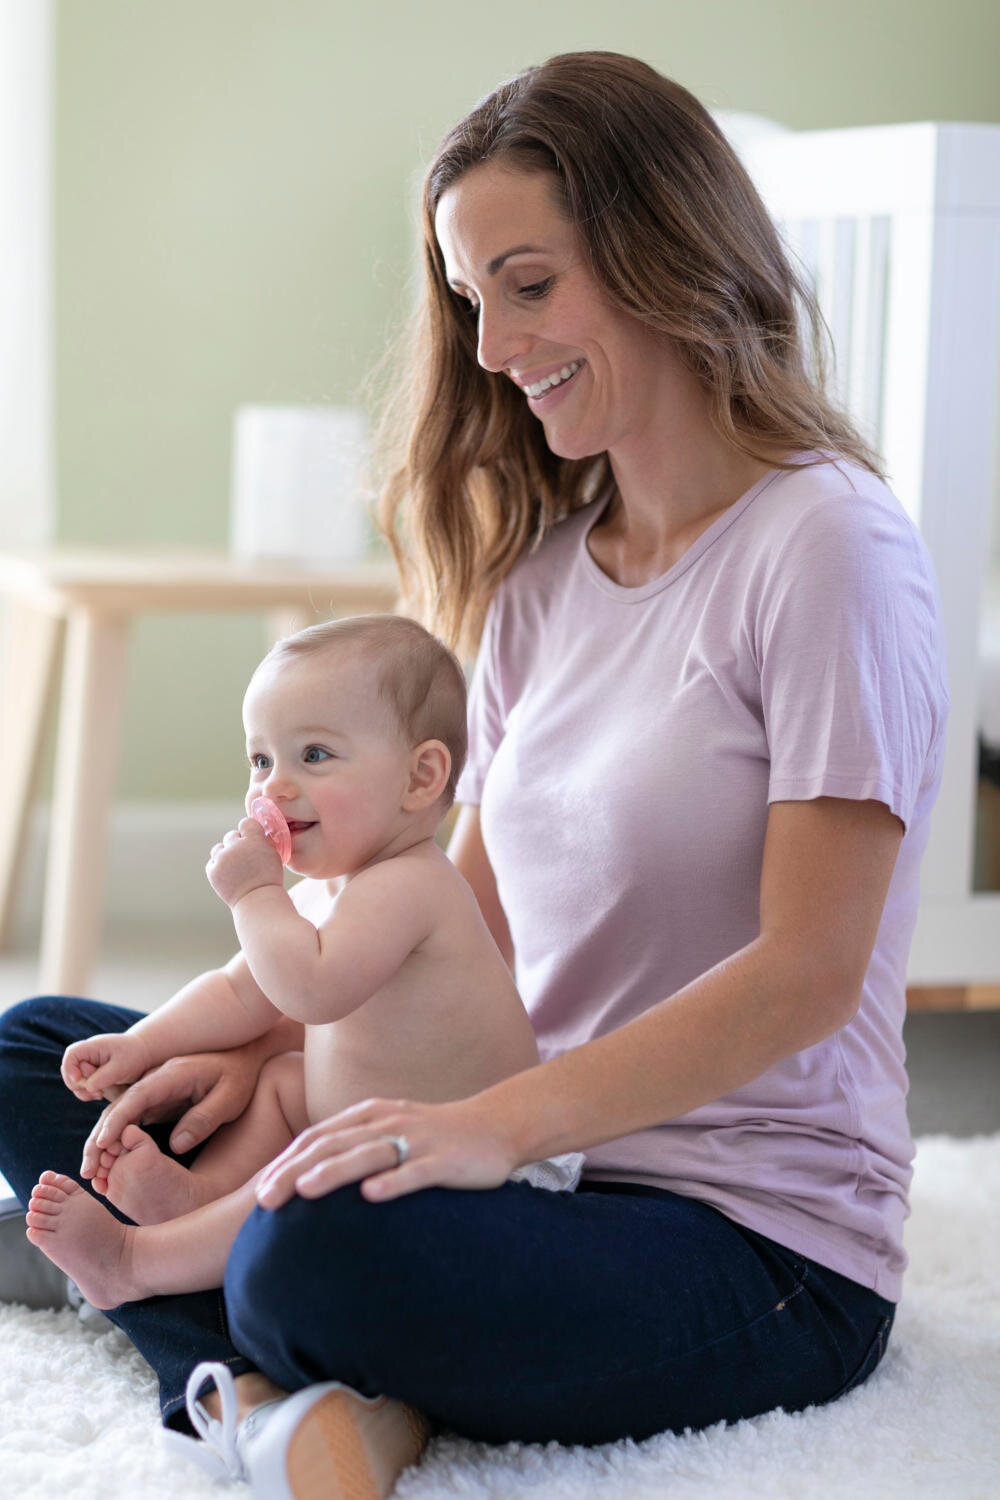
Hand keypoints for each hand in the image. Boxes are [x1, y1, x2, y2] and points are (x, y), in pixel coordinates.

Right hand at [61, 1032, 152, 1101]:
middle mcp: (86, 1053)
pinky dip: (88, 1091)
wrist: (144, 1054)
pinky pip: (81, 1084)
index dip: (71, 1070)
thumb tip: (87, 1086)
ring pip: (73, 1079)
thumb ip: (102, 1077)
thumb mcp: (121, 1068)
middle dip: (79, 1085)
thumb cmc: (134, 1057)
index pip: (71, 1055)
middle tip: (98, 1093)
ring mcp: (87, 1062)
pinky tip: (100, 1094)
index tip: (81, 1082)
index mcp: (92, 1046)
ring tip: (100, 1095)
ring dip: (83, 1090)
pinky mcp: (90, 1072)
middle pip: (68, 1070)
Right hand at [79, 1047, 262, 1186]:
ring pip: (120, 1115)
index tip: (101, 1143)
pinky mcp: (156, 1101)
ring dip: (103, 1141)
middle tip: (87, 1169)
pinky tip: (108, 1163)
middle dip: (100, 1137)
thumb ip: (203, 1119)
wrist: (244, 1060)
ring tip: (91, 1173)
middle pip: (120, 1107)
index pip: (137, 1096)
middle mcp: (157, 1080)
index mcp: (172, 1074)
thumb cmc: (239, 1078)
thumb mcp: (230, 1098)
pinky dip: (116, 1140)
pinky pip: (131, 1120)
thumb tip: (175, 1146)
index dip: (117, 1120)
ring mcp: (154, 1090)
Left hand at [206, 818, 283, 907]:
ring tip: (235, 867)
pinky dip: (218, 867)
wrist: (258, 901)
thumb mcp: (274, 855)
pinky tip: (228, 874)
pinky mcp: (213, 871)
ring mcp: (222, 859)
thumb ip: (263, 842)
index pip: (246, 823)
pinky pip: (212, 862)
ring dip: (225, 854)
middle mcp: (236, 846)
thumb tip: (254, 834)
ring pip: (219, 848)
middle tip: (245, 858)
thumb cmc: (269, 880)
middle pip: (231, 836)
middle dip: (237, 844)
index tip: (252, 839)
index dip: (249, 831)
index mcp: (255, 839)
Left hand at [255, 1095, 517, 1208]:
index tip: (258, 1193)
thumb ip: (353, 1147)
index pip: (317, 1138)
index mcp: (370, 1116)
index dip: (286, 1163)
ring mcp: (418, 1139)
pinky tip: (372, 1196)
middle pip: (334, 1145)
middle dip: (296, 1171)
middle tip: (264, 1200)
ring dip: (335, 1172)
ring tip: (305, 1191)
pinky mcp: (446, 1159)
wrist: (495, 1126)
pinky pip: (417, 1170)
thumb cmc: (434, 1136)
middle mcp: (388, 1122)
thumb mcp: (388, 1133)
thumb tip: (307, 1178)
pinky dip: (393, 1181)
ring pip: (369, 1154)